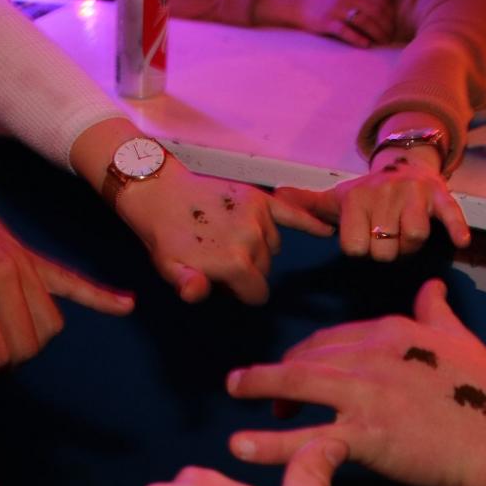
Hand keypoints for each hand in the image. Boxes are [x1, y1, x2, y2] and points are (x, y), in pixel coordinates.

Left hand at [0, 158, 133, 393]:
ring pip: (48, 326)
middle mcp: (2, 274)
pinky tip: (125, 305)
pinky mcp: (30, 256)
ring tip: (2, 349)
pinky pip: (73, 281)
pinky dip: (100, 296)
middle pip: (24, 346)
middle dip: (2, 367)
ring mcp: (21, 264)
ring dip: (29, 345)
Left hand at [118, 165, 332, 303]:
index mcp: (235, 262)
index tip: (225, 285)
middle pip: (265, 270)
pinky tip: (325, 229)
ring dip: (259, 250)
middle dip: (248, 272)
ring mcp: (259, 216)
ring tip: (231, 242)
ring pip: (272, 247)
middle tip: (222, 262)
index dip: (241, 294)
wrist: (160, 191)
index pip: (257, 293)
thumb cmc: (163, 236)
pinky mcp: (260, 198)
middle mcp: (254, 239)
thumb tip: (198, 292)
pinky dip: (310, 222)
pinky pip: (292, 214)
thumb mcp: (169, 267)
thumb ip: (189, 285)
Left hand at [226, 279, 485, 485]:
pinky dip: (267, 444)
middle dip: (278, 372)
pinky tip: (238, 445)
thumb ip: (437, 313)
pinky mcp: (364, 436)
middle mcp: (371, 357)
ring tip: (232, 389)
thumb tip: (432, 287)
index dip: (307, 354)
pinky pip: (305, 439)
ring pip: (295, 383)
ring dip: (258, 384)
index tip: (294, 369)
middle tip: (257, 389)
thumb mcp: (461, 340)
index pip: (331, 338)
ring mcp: (365, 396)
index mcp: (389, 332)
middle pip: (307, 358)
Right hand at [260, 0, 395, 47]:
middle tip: (390, 38)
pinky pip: (346, 31)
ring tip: (382, 43)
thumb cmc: (329, 2)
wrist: (301, 3)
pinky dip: (358, 39)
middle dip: (387, 27)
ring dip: (377, 34)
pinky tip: (366, 45)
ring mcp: (337, 9)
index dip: (391, 16)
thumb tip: (386, 15)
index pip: (383, 1)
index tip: (394, 27)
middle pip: (376, 12)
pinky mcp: (327, 22)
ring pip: (364, 21)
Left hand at [275, 152, 469, 261]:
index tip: (363, 238)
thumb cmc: (366, 194)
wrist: (405, 164)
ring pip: (415, 238)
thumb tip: (276, 195)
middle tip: (386, 238)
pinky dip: (455, 228)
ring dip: (411, 245)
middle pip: (385, 250)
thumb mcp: (336, 198)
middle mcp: (384, 193)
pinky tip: (460, 242)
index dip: (360, 250)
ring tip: (405, 235)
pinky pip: (450, 215)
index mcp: (356, 198)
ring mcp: (413, 194)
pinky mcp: (440, 195)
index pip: (355, 247)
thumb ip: (308, 204)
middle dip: (386, 251)